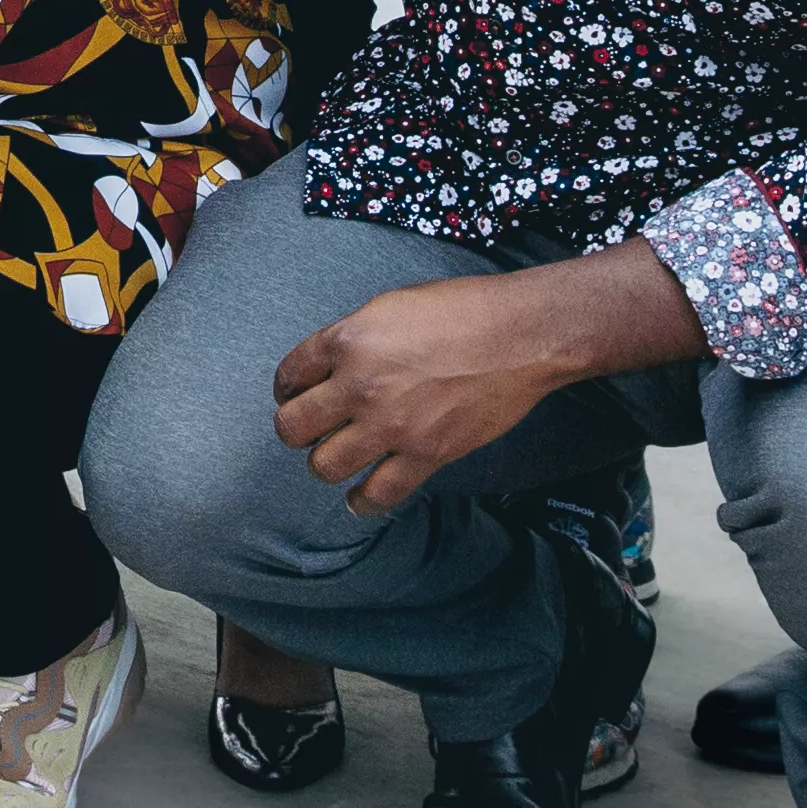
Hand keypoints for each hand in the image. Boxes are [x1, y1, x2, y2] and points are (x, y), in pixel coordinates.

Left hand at [272, 279, 581, 517]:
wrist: (518, 336)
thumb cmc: (461, 310)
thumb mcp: (390, 307)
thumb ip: (354, 339)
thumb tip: (333, 367)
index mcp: (347, 341)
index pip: (289, 375)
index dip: (287, 388)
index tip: (293, 395)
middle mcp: (359, 386)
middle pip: (294, 427)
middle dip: (295, 430)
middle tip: (309, 429)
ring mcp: (391, 425)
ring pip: (326, 466)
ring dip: (325, 464)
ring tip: (336, 457)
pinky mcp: (426, 454)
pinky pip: (380, 493)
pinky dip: (364, 501)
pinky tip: (359, 497)